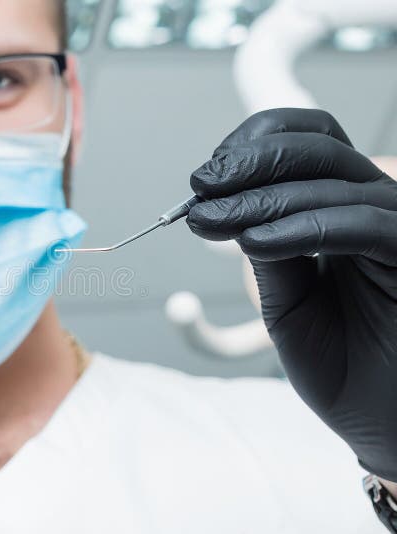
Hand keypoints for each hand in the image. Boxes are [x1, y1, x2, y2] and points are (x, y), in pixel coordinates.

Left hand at [186, 109, 396, 479]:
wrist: (384, 426)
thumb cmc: (342, 366)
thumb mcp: (286, 301)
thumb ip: (267, 250)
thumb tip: (221, 203)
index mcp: (344, 211)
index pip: (308, 142)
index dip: (254, 143)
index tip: (204, 175)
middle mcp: (378, 210)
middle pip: (320, 149)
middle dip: (249, 163)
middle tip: (199, 187)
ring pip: (335, 182)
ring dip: (260, 198)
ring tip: (208, 220)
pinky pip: (365, 225)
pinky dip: (302, 228)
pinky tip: (253, 242)